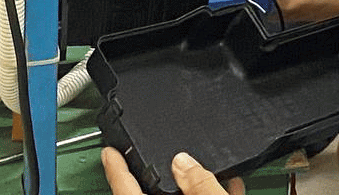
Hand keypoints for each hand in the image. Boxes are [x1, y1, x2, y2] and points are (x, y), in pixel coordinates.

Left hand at [101, 147, 242, 194]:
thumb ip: (200, 184)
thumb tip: (184, 161)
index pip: (124, 190)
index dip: (116, 168)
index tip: (108, 151)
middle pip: (155, 191)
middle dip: (164, 169)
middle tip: (158, 148)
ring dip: (195, 180)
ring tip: (208, 160)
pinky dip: (212, 192)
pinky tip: (230, 183)